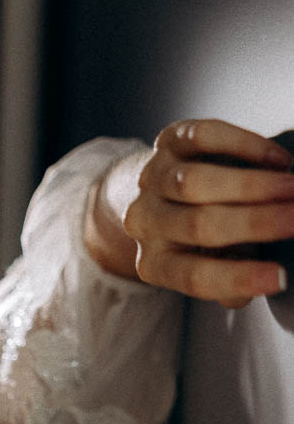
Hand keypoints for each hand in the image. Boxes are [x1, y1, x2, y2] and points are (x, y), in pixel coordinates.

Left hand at [123, 119, 293, 306]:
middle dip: (256, 223)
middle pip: (199, 226)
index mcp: (154, 264)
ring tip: (292, 187)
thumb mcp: (212, 264)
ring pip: (197, 183)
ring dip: (252, 185)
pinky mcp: (168, 141)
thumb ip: (232, 278)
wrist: (161, 190)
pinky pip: (204, 138)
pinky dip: (245, 146)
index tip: (279, 277)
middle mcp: (145, 222)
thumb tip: (262, 285)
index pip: (195, 277)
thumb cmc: (197, 236)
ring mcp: (152, 178)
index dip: (238, 277)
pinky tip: (278, 160)